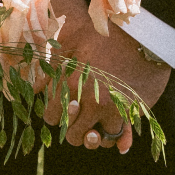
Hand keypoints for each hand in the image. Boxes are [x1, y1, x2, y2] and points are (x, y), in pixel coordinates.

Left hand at [44, 20, 169, 154]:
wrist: (140, 35)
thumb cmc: (102, 35)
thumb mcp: (71, 41)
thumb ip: (51, 65)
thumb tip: (35, 88)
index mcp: (69, 82)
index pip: (52, 116)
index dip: (55, 115)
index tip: (62, 108)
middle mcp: (85, 98)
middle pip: (72, 133)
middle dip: (73, 129)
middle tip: (79, 119)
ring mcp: (106, 107)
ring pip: (91, 139)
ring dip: (91, 135)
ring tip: (93, 125)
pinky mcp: (126, 111)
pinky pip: (115, 135)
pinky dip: (112, 134)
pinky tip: (110, 125)